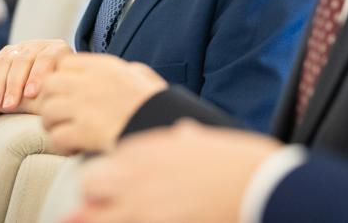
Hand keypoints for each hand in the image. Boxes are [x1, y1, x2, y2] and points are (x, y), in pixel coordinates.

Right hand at [0, 39, 72, 111]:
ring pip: (5, 61)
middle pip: (23, 61)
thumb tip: (53, 104)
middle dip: (14, 85)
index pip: (46, 58)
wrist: (58, 73)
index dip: (37, 75)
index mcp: (58, 49)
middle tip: (9, 107)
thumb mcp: (67, 86)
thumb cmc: (63, 87)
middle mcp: (38, 46)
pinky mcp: (5, 53)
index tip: (30, 95)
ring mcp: (20, 47)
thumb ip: (61, 89)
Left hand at [40, 56, 168, 153]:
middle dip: (52, 101)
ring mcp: (83, 107)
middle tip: (63, 116)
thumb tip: (128, 70)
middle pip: (49, 85)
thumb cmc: (156, 104)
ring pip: (47, 111)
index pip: (65, 63)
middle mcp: (89, 83)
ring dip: (53, 125)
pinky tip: (73, 149)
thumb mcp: (144, 77)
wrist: (161, 125)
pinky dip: (61, 145)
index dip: (64, 79)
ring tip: (66, 134)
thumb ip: (130, 70)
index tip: (70, 94)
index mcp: (103, 67)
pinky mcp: (82, 132)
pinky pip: (55, 137)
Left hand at [63, 121, 282, 222]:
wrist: (257, 183)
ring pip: (93, 214)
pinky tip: (136, 220)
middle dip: (95, 198)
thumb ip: (186, 139)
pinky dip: (120, 222)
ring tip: (112, 217)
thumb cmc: (236, 162)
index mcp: (150, 146)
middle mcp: (137, 171)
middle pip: (91, 184)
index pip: (109, 160)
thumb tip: (184, 134)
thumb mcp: (205, 140)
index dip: (114, 177)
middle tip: (106, 208)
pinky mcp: (150, 222)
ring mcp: (140, 202)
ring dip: (101, 216)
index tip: (121, 186)